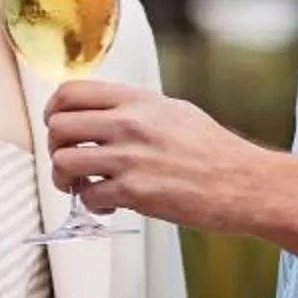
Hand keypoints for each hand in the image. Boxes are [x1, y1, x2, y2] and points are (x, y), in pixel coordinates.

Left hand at [41, 81, 267, 233]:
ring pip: (63, 162)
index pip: (70, 93)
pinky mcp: (135, 192)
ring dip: (65, 179)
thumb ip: (134, 108)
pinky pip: (87, 197)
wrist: (244, 183)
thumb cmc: (213, 150)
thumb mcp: (173, 111)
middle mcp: (128, 124)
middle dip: (55, 148)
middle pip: (58, 127)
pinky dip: (92, 205)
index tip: (56, 127)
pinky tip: (110, 204)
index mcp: (136, 100)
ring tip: (83, 186)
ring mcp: (130, 158)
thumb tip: (101, 112)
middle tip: (69, 161)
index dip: (53, 112)